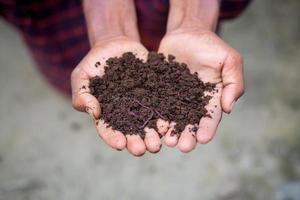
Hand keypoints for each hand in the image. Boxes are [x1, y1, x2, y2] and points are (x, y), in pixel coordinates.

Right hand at [71, 37, 167, 155]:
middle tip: (142, 150)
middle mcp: (125, 113)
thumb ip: (82, 95)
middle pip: (130, 132)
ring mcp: (140, 104)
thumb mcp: (81, 76)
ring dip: (152, 135)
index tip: (120, 144)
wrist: (115, 45)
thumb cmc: (93, 62)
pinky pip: (160, 106)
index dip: (113, 138)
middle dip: (136, 142)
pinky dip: (164, 115)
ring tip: (157, 143)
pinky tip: (168, 124)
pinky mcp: (153, 93)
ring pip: (147, 123)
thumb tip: (93, 113)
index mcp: (106, 113)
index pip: (108, 130)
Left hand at [158, 28, 244, 151]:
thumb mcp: (230, 60)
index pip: (211, 116)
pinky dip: (156, 115)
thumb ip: (234, 83)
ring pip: (172, 117)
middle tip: (183, 146)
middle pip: (190, 122)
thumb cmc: (212, 46)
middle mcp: (193, 101)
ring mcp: (175, 97)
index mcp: (211, 97)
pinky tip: (153, 125)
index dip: (208, 128)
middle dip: (187, 135)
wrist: (188, 33)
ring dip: (171, 131)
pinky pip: (157, 104)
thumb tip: (228, 109)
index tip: (203, 139)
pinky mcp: (160, 90)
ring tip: (167, 141)